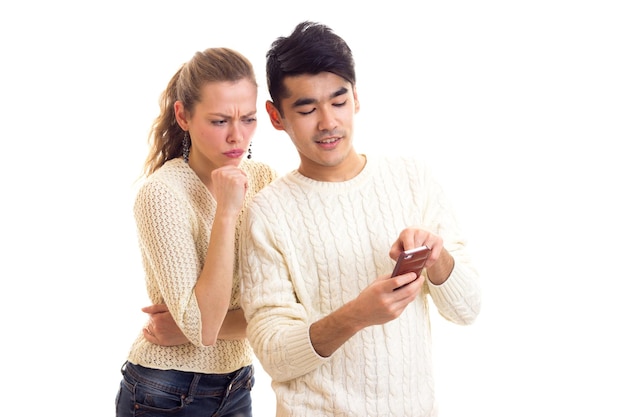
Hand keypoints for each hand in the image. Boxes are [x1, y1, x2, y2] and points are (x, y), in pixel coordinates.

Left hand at [142, 304, 188, 345]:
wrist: (194, 327)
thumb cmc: (183, 315)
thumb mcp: (169, 308)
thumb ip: (154, 308)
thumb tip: (142, 309)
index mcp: (157, 319)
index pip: (152, 315)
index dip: (158, 313)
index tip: (166, 313)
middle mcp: (156, 328)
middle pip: (151, 322)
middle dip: (156, 319)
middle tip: (167, 318)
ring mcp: (159, 336)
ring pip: (151, 328)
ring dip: (154, 325)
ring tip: (165, 323)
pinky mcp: (163, 342)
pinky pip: (150, 339)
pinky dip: (146, 334)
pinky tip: (145, 331)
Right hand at [211, 165, 247, 215]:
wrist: (226, 210)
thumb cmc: (226, 198)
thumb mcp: (222, 183)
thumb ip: (227, 174)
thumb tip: (238, 168)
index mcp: (215, 172)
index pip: (231, 167)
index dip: (234, 177)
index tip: (229, 187)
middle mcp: (221, 172)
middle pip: (238, 170)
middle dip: (239, 180)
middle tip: (233, 191)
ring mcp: (229, 176)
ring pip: (242, 175)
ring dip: (242, 183)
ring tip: (235, 192)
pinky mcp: (237, 180)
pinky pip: (246, 179)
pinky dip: (245, 187)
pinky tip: (239, 193)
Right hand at [309, 271, 424, 356]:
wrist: (359, 314)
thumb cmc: (367, 296)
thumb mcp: (375, 284)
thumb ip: (389, 278)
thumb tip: (405, 273)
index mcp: (380, 290)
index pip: (398, 282)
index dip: (408, 277)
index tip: (415, 273)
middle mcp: (386, 300)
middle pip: (408, 291)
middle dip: (417, 283)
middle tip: (421, 278)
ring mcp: (391, 309)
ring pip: (409, 298)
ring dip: (416, 290)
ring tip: (418, 284)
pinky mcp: (394, 315)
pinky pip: (405, 304)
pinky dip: (409, 298)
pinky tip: (411, 292)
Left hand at [389, 227, 453, 283]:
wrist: (420, 233)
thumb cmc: (406, 242)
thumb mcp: (397, 246)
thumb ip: (394, 254)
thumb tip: (402, 260)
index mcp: (408, 232)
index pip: (409, 246)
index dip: (409, 255)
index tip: (407, 262)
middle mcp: (420, 231)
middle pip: (418, 251)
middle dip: (414, 259)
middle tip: (411, 263)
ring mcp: (430, 235)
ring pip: (427, 255)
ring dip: (422, 261)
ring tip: (417, 260)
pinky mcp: (439, 239)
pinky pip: (434, 257)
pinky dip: (429, 263)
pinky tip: (424, 261)